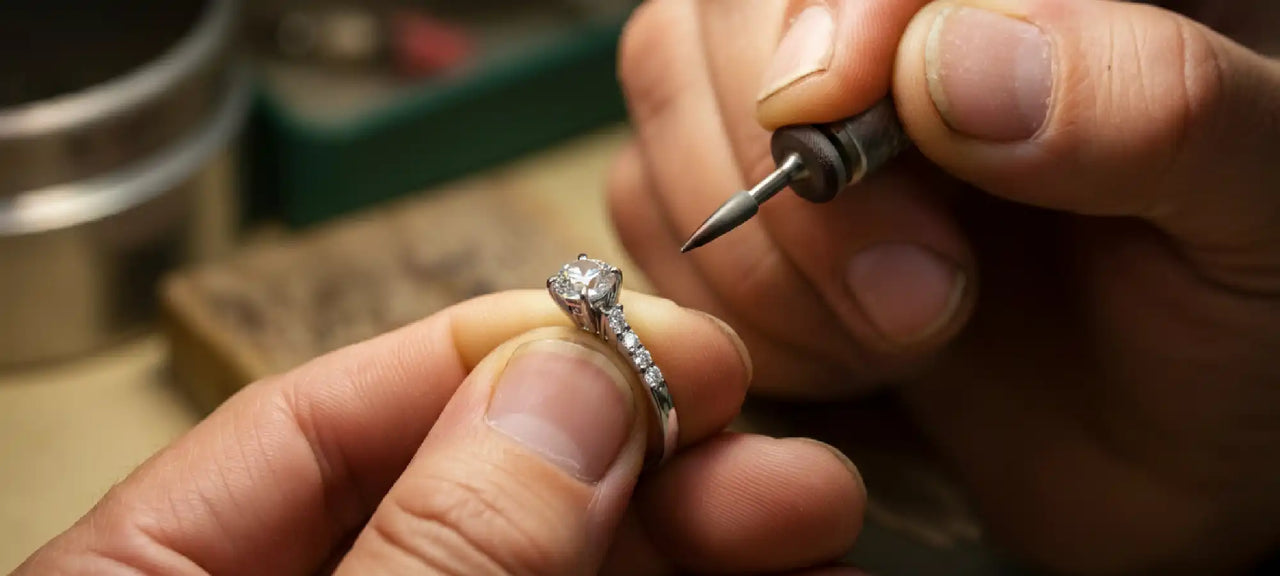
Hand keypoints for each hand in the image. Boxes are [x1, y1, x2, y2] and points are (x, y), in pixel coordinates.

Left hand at [16, 291, 865, 574]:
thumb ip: (434, 552)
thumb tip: (564, 389)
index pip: (320, 417)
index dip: (494, 354)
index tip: (643, 334)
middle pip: (466, 495)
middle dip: (633, 452)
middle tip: (765, 426)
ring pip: (550, 574)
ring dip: (684, 535)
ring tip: (805, 506)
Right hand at [609, 0, 1279, 572]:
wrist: (1175, 463)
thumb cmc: (1243, 322)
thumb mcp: (1258, 201)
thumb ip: (1148, 103)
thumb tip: (949, 59)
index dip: (826, 11)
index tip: (831, 110)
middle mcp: (895, 30)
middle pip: (722, 14)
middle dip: (794, 177)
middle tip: (925, 296)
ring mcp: (809, 123)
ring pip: (666, 103)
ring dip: (763, 258)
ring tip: (906, 335)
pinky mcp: (752, 219)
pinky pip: (650, 216)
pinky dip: (733, 309)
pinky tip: (848, 356)